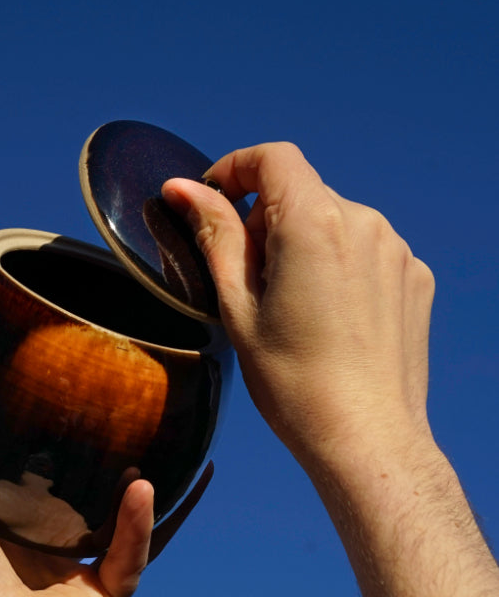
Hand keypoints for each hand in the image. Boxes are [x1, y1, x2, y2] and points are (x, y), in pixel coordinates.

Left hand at [0, 378, 153, 596]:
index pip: (27, 484)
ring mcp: (72, 583)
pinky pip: (134, 557)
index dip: (43, 450)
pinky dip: (142, 526)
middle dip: (110, 473)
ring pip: (123, 532)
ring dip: (145, 499)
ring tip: (173, 456)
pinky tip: (149, 488)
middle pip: (82, 507)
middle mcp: (36, 558)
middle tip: (134, 428)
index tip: (59, 407)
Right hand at [163, 142, 435, 473]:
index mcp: (314, 224)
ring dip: (305, 242)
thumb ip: (214, 235)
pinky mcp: (414, 276)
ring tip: (292, 306)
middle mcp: (364, 224)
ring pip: (334, 220)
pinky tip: (329, 316)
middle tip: (249, 281)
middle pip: (302, 192)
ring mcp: (396, 250)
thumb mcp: (237, 306)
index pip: (273, 158)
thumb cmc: (294, 383)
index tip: (215, 200)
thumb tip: (183, 189)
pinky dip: (340, 264)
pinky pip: (366, 248)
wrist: (366, 439)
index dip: (236, 169)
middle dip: (267, 221)